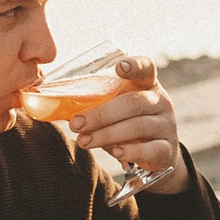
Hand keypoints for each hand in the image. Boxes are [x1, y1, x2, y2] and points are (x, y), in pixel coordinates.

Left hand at [68, 57, 184, 193]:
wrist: (155, 153)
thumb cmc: (127, 123)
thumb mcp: (115, 108)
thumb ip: (93, 104)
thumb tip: (53, 106)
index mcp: (147, 84)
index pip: (146, 68)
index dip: (135, 65)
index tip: (119, 67)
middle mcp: (160, 101)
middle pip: (134, 103)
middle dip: (102, 114)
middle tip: (77, 123)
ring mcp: (166, 125)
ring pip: (138, 127)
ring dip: (107, 134)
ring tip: (84, 141)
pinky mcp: (167, 149)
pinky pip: (150, 149)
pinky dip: (131, 151)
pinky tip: (115, 152)